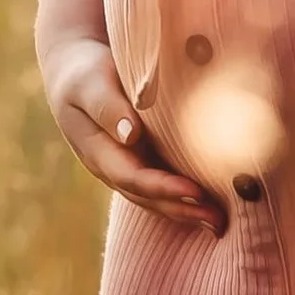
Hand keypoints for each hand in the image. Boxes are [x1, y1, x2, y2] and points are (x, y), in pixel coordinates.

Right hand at [38, 0, 225, 233]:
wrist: (75, 73)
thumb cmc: (85, 73)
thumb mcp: (89, 84)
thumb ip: (108, 107)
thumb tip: (131, 135)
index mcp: (97, 151)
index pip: (132, 177)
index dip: (163, 188)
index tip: (196, 191)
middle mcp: (111, 167)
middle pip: (146, 197)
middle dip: (181, 210)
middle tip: (218, 219)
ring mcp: (125, 167)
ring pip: (155, 199)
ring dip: (186, 212)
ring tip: (220, 221)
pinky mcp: (140, 161)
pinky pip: (162, 186)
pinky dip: (184, 198)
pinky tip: (211, 203)